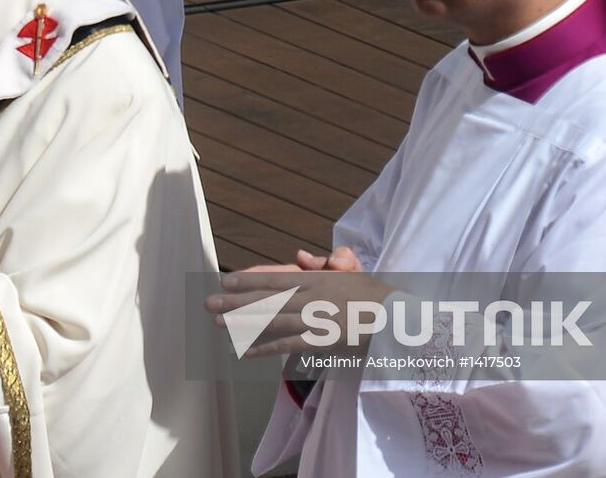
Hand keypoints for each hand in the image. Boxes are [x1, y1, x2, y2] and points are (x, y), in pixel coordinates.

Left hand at [205, 247, 385, 356]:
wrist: (397, 317)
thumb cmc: (373, 294)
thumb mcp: (350, 271)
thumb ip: (324, 262)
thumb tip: (300, 255)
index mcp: (316, 279)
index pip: (275, 278)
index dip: (249, 280)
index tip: (226, 281)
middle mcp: (311, 297)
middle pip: (266, 298)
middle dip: (235, 301)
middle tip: (208, 304)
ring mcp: (315, 319)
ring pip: (271, 320)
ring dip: (243, 323)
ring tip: (218, 325)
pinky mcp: (321, 341)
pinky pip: (287, 345)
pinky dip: (265, 347)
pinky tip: (245, 350)